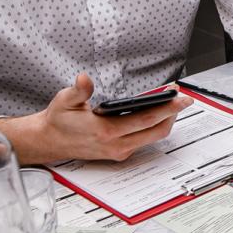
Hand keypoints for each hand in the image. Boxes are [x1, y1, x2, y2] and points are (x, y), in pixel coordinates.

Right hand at [0, 73, 189, 165]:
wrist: (49, 142)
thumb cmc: (58, 120)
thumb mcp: (64, 100)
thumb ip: (78, 90)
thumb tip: (85, 79)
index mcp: (105, 131)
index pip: (145, 120)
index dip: (166, 108)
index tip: (180, 97)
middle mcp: (116, 144)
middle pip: (156, 131)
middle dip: (173, 114)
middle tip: (183, 98)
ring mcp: (119, 151)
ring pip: (152, 137)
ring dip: (165, 121)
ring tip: (172, 103)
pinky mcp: (118, 153)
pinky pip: (144, 141)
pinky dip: (154, 127)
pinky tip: (157, 113)